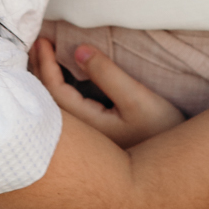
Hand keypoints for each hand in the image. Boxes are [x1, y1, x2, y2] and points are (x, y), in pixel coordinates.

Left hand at [29, 38, 184, 146]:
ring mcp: (85, 139)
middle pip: (46, 100)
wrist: (173, 168)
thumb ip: (107, 74)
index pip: (53, 90)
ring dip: (44, 81)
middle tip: (36, 43)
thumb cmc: (161, 131)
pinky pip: (64, 112)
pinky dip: (55, 92)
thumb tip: (78, 50)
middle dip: (37, 70)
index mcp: (85, 124)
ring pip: (53, 108)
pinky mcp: (93, 139)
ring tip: (41, 59)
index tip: (43, 40)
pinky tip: (58, 82)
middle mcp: (78, 135)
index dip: (45, 63)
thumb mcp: (137, 99)